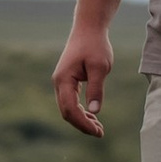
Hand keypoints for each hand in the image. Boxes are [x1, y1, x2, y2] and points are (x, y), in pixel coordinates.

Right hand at [51, 18, 112, 136]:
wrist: (88, 28)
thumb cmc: (95, 45)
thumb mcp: (100, 67)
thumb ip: (96, 89)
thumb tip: (95, 112)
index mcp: (64, 80)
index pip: (69, 109)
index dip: (83, 123)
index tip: (98, 131)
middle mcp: (59, 82)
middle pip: (66, 112)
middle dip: (82, 125)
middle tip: (100, 133)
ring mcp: (62, 82)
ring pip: (68, 108)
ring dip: (81, 119)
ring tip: (99, 128)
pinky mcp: (67, 80)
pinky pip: (71, 101)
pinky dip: (81, 111)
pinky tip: (93, 116)